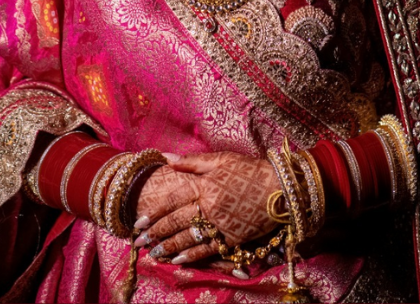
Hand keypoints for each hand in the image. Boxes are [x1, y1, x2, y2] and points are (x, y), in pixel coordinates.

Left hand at [137, 152, 280, 265]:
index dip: (155, 211)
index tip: (139, 221)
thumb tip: (167, 159)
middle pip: (177, 221)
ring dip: (169, 246)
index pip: (173, 199)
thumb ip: (193, 162)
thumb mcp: (222, 159)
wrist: (281, 188)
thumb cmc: (250, 170)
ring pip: (189, 237)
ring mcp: (222, 224)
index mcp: (206, 184)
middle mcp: (211, 205)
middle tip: (138, 242)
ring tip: (153, 253)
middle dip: (155, 232)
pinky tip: (178, 260)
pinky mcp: (234, 238)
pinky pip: (208, 249)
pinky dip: (192, 255)